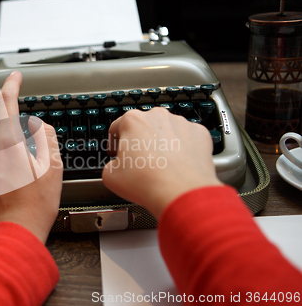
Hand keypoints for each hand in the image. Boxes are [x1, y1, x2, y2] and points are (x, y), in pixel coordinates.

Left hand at [0, 71, 62, 242]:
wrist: (14, 231)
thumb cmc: (35, 205)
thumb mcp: (53, 168)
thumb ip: (46, 138)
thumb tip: (38, 125)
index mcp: (9, 141)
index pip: (6, 101)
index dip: (11, 84)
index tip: (14, 76)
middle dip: (6, 126)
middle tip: (19, 147)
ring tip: (1, 154)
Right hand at [102, 107, 222, 218]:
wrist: (180, 193)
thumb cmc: (147, 182)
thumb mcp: (110, 176)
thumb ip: (110, 165)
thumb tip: (116, 168)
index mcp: (133, 120)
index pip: (117, 126)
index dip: (114, 142)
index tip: (116, 151)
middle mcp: (158, 116)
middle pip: (144, 126)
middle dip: (141, 142)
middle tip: (139, 161)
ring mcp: (181, 123)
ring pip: (167, 131)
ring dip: (163, 144)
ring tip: (161, 166)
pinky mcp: (199, 134)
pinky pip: (188, 139)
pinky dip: (183, 149)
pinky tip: (178, 165)